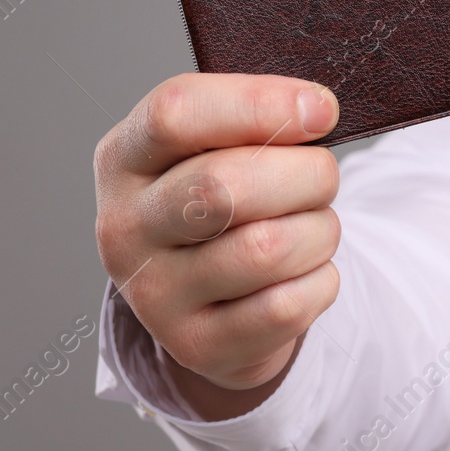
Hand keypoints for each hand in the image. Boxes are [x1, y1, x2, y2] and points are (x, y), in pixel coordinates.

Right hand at [93, 73, 342, 417]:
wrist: (209, 298)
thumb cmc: (227, 199)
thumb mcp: (223, 147)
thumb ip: (258, 119)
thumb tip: (314, 111)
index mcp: (125, 159)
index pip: (176, 113)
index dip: (261, 104)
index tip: (322, 111)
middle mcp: (124, 228)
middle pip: (225, 186)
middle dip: (306, 174)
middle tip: (323, 178)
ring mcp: (153, 295)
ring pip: (268, 249)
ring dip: (320, 231)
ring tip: (312, 227)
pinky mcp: (196, 346)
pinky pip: (287, 306)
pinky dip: (319, 282)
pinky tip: (304, 273)